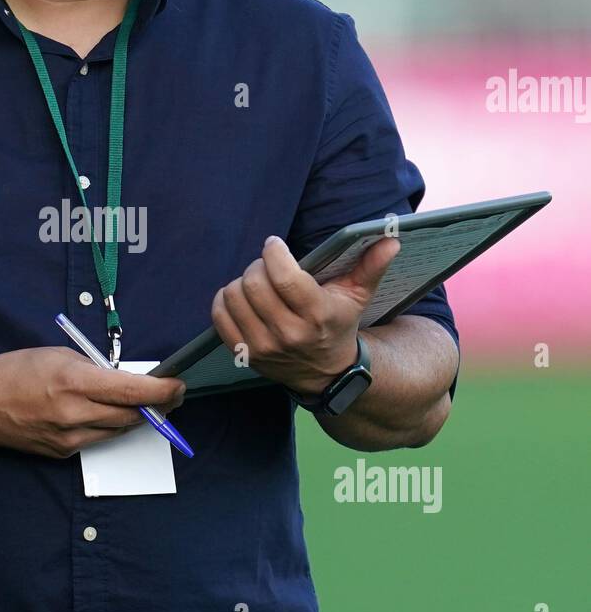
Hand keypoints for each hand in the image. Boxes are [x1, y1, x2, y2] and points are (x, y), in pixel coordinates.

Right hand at [0, 347, 186, 458]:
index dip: (162, 391)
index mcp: (73, 382)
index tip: (179, 386)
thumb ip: (96, 370)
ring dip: (135, 417)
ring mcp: (68, 438)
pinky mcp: (63, 453)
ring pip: (118, 431)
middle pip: (132, 416)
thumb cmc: (16, 371)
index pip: (131, 392)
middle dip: (158, 406)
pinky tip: (107, 414)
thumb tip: (128, 382)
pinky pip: (98, 440)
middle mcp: (73, 413)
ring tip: (146, 404)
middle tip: (172, 394)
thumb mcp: (60, 356)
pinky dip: (108, 426)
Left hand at [211, 234, 400, 397]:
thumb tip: (391, 239)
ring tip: (258, 282)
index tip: (274, 245)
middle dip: (258, 265)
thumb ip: (372, 266)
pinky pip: (220, 316)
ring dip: (242, 281)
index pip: (284, 276)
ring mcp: (264, 347)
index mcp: (317, 314)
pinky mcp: (245, 354)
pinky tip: (242, 298)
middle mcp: (288, 333)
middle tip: (267, 265)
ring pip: (235, 296)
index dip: (273, 253)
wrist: (325, 373)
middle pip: (254, 283)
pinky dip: (226, 299)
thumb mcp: (358, 296)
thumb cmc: (338, 324)